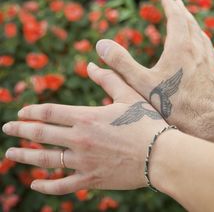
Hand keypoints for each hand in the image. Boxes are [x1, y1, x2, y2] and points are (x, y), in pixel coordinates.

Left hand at [2, 63, 167, 194]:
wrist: (161, 154)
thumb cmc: (146, 122)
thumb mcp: (128, 94)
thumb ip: (107, 78)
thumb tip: (90, 64)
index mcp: (87, 117)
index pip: (49, 112)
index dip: (32, 111)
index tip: (21, 113)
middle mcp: (80, 139)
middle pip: (41, 134)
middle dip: (20, 130)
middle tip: (7, 129)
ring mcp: (83, 162)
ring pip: (46, 160)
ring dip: (25, 156)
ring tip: (10, 153)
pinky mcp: (92, 180)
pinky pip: (63, 185)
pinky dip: (46, 186)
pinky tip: (34, 184)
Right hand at [95, 0, 213, 133]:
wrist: (200, 124)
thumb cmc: (168, 105)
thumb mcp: (139, 83)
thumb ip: (120, 63)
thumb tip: (100, 44)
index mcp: (179, 49)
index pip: (177, 19)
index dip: (171, 7)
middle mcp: (197, 51)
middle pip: (192, 25)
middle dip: (184, 13)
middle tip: (178, 5)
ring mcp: (209, 64)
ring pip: (203, 38)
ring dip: (195, 27)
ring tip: (190, 23)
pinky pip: (211, 53)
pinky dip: (205, 44)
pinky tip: (204, 47)